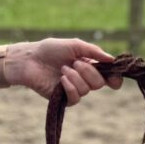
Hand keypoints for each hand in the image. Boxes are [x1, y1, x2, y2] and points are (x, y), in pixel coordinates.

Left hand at [5, 38, 122, 104]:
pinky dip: (71, 88)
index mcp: (89, 65)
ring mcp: (73, 88)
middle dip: (89, 72)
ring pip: (87, 90)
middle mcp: (83, 78)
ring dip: (76, 78)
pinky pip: (76, 98)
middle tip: (74, 63)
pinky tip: (62, 80)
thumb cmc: (50, 49)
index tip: (114, 77)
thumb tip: (112, 59)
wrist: (30, 59)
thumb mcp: (74, 45)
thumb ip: (94, 51)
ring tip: (63, 69)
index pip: (108, 76)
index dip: (114, 78)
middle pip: (99, 83)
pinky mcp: (63, 98)